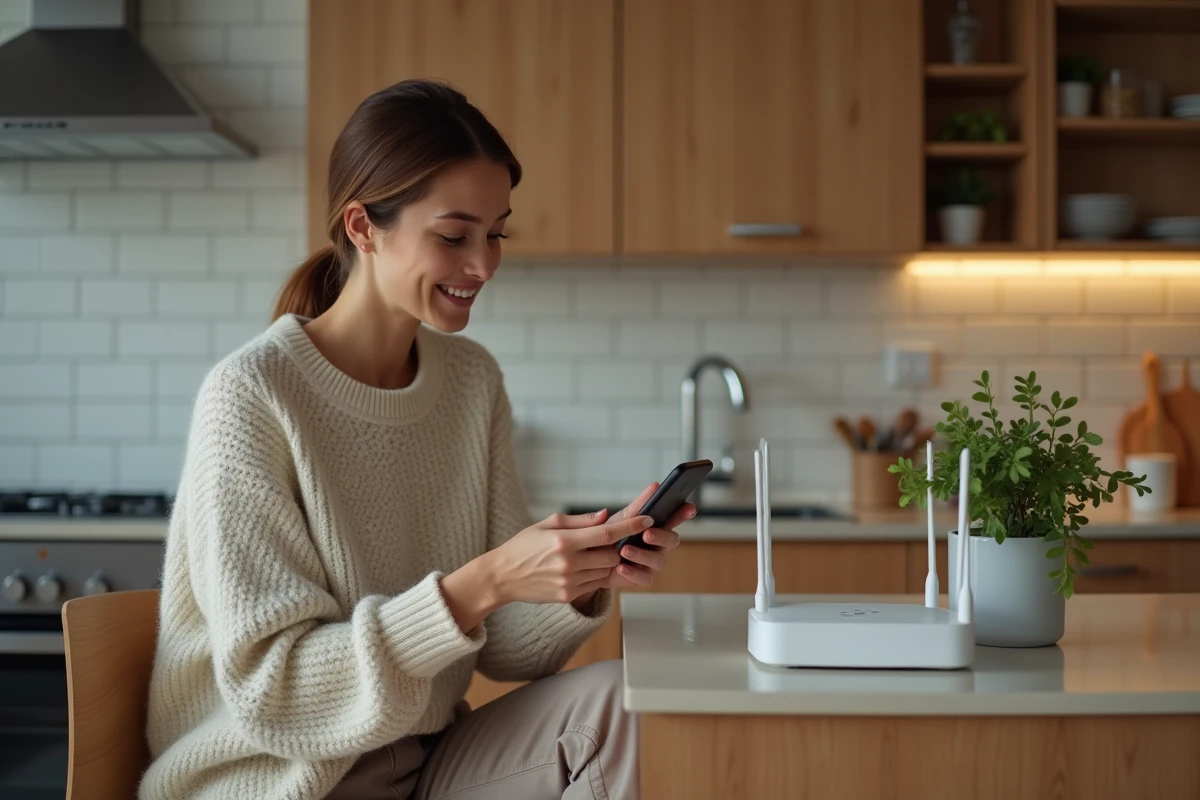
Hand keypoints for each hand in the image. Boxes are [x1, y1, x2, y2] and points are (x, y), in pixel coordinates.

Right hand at [487, 511, 653, 605]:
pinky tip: (579, 568)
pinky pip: (594, 584)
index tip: (648, 519)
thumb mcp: (547, 524)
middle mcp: (569, 563)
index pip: (608, 533)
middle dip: (615, 548)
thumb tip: (606, 516)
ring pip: (606, 571)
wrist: (502, 576)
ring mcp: (569, 582)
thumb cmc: (523, 545)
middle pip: (612, 555)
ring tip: (589, 554)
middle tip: (606, 541)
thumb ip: (580, 521)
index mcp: (564, 541)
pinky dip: (594, 574)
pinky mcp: (568, 596)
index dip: (632, 526)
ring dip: (605, 562)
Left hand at [600, 482, 694, 588]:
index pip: (675, 518)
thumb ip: (640, 504)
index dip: (684, 513)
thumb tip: (656, 485)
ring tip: (624, 550)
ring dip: (642, 555)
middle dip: (661, 536)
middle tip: (647, 534)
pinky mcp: (642, 578)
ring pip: (659, 560)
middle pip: (672, 540)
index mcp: (656, 527)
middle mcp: (658, 545)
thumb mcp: (623, 517)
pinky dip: (633, 573)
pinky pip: (644, 578)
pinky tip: (621, 566)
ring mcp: (651, 562)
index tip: (689, 507)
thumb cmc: (610, 535)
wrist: (591, 559)